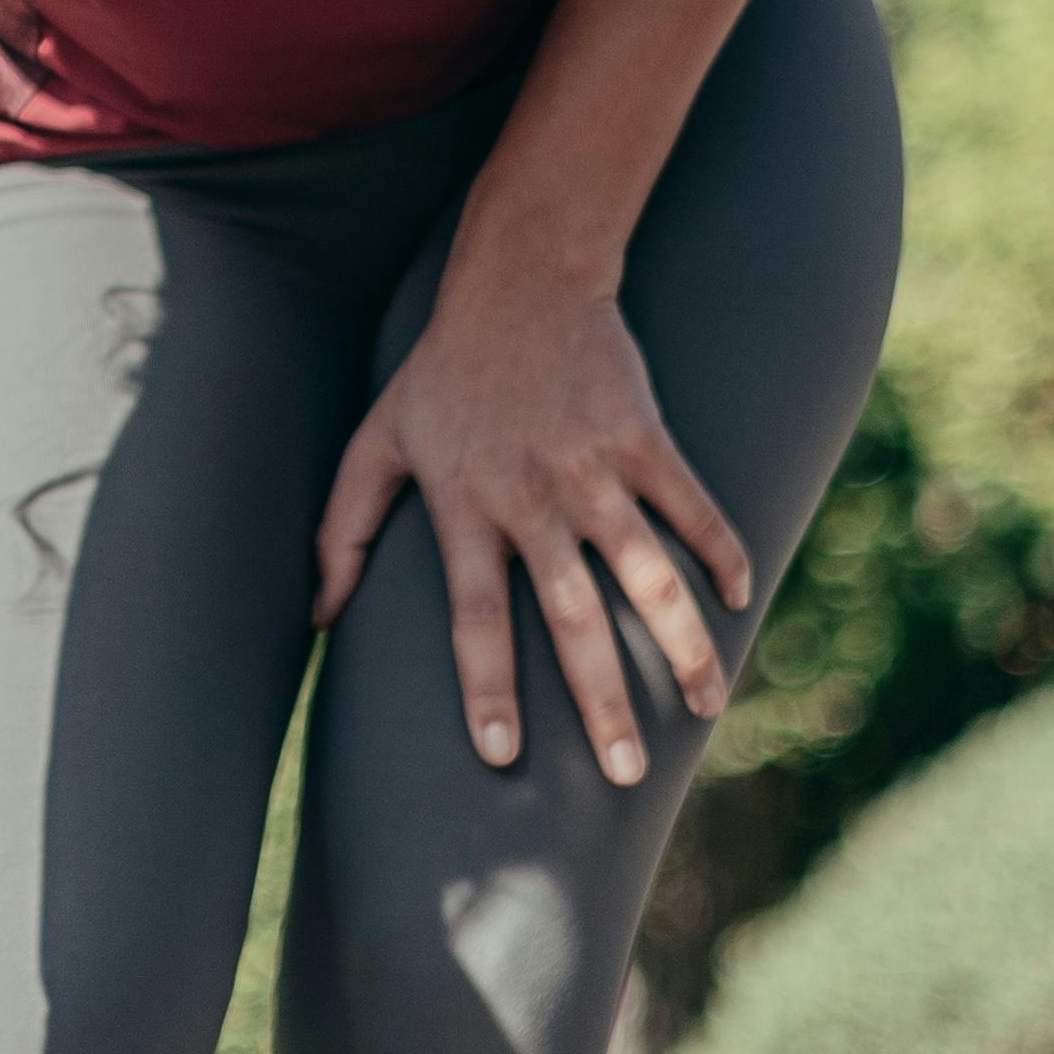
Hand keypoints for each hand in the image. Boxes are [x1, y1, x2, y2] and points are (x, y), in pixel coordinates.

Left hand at [313, 230, 750, 788]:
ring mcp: (592, 468)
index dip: (487, 688)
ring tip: (705, 707)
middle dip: (601, 700)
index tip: (502, 756)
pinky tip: (737, 602)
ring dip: (681, 644)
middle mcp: (530, 498)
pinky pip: (690, 505)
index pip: (473, 618)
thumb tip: (317, 616)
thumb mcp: (376, 441)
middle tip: (626, 774)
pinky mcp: (643, 437)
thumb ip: (344, 529)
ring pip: (646, 574)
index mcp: (464, 507)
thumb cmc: (441, 370)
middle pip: (570, 617)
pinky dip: (718, 552)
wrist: (520, 279)